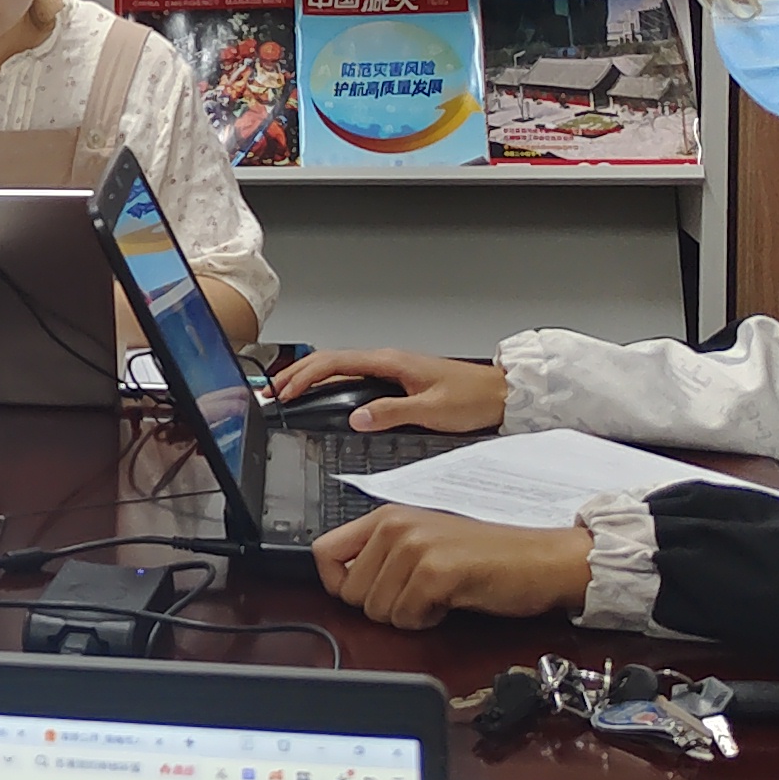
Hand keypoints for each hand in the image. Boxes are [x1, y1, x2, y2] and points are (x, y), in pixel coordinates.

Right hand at [267, 345, 508, 435]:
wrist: (502, 394)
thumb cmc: (474, 398)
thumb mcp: (431, 410)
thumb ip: (391, 413)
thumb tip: (356, 418)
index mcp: (390, 362)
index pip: (335, 363)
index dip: (305, 376)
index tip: (285, 393)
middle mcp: (388, 360)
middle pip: (331, 361)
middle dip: (299, 374)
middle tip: (276, 393)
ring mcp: (391, 368)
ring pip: (341, 368)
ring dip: (313, 378)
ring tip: (292, 393)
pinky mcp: (397, 379)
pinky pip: (355, 377)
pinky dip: (332, 384)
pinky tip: (327, 396)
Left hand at [311, 507, 591, 628]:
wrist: (543, 560)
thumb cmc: (488, 558)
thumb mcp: (424, 544)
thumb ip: (381, 555)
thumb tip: (339, 581)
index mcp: (386, 517)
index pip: (322, 553)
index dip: (338, 584)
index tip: (369, 592)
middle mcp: (394, 526)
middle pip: (349, 592)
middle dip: (382, 607)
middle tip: (420, 594)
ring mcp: (415, 547)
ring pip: (376, 610)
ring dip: (407, 615)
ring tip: (439, 595)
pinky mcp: (436, 572)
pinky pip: (406, 618)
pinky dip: (427, 621)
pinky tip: (451, 603)